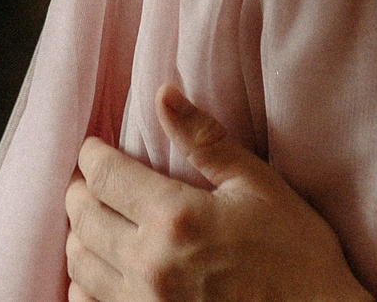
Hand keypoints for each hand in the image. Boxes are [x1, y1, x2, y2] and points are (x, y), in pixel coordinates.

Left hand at [63, 86, 368, 301]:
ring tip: (89, 219)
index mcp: (176, 218)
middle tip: (87, 179)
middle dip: (79, 191)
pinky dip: (84, 283)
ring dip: (79, 235)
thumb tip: (163, 93)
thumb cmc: (297, 253)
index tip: (93, 147)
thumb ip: (205, 140)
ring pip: (79, 263)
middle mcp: (151, 264)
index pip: (104, 175)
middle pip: (83, 218)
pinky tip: (99, 269)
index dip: (90, 155)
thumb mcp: (258, 185)